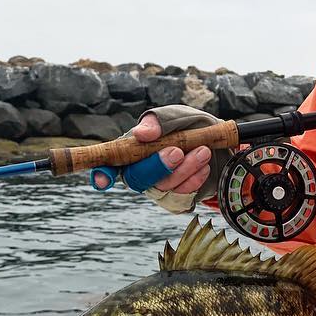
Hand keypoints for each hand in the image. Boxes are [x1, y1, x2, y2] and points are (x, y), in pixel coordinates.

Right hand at [89, 105, 226, 212]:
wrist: (213, 139)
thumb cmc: (184, 126)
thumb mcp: (172, 117)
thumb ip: (156, 123)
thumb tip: (141, 134)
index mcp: (130, 151)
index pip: (108, 166)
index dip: (102, 175)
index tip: (104, 181)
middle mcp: (139, 173)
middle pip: (138, 178)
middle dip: (157, 166)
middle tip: (177, 152)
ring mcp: (158, 188)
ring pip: (164, 187)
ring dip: (185, 169)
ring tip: (203, 151)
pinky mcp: (176, 198)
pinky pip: (182, 195)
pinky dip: (195, 180)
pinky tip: (205, 166)